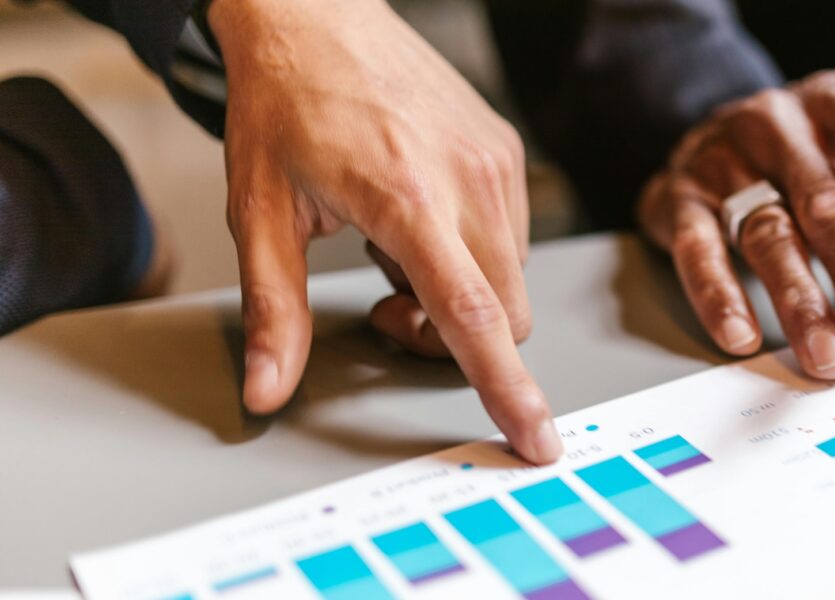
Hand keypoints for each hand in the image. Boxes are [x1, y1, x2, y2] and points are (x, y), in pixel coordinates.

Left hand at [209, 0, 559, 462]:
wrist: (314, 15)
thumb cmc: (283, 105)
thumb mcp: (259, 212)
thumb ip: (272, 311)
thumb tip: (267, 389)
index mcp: (407, 198)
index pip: (475, 315)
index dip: (507, 386)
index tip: (537, 437)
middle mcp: (468, 180)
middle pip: (505, 313)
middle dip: (456, 339)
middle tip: (385, 303)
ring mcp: (496, 163)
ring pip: (511, 279)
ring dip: (462, 294)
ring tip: (394, 246)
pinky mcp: (506, 151)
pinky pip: (512, 237)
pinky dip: (472, 252)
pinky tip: (420, 216)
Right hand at [638, 71, 834, 378]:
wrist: (702, 139)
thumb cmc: (801, 162)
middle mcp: (781, 124)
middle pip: (832, 207)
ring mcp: (723, 159)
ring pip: (770, 236)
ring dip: (803, 306)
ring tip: (830, 359)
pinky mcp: (676, 198)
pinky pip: (697, 251)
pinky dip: (721, 297)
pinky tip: (743, 337)